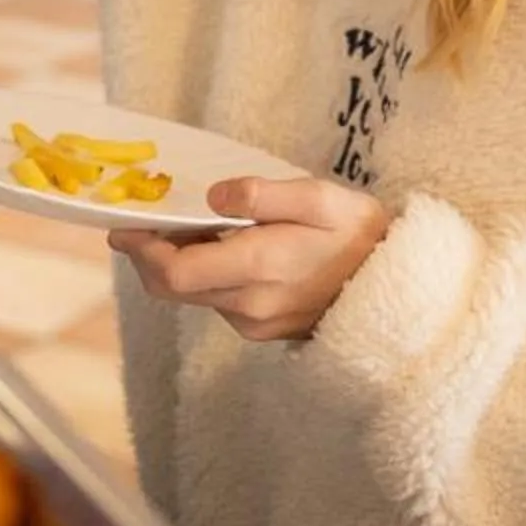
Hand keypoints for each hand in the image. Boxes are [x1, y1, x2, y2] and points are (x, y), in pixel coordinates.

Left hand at [108, 176, 391, 343]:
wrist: (401, 286)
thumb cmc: (360, 235)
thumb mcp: (320, 198)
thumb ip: (261, 194)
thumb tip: (212, 197)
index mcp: (258, 267)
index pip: (172, 272)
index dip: (140, 250)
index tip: (125, 224)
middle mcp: (248, 303)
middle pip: (170, 288)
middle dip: (148, 256)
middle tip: (144, 222)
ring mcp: (254, 323)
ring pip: (192, 294)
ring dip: (180, 263)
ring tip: (192, 227)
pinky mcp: (260, 330)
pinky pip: (216, 301)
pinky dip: (206, 275)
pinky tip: (223, 249)